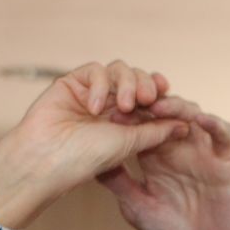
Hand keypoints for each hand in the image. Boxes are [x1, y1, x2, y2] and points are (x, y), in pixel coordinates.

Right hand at [0, 61, 190, 229]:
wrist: (46, 160)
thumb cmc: (84, 159)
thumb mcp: (128, 145)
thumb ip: (155, 132)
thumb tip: (184, 124)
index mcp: (123, 124)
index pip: (149, 101)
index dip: (161, 97)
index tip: (171, 100)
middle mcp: (108, 107)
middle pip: (137, 82)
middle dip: (147, 87)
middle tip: (148, 99)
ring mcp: (90, 94)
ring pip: (119, 71)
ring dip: (127, 83)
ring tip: (125, 105)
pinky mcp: (72, 83)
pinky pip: (96, 69)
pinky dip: (100, 84)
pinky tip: (95, 106)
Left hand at [100, 108, 229, 229]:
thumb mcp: (137, 207)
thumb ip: (118, 182)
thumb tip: (90, 160)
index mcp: (156, 157)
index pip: (140, 125)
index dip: (126, 114)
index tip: (107, 108)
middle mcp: (179, 149)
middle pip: (165, 113)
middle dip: (148, 102)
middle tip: (130, 96)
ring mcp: (204, 152)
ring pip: (192, 116)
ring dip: (176, 107)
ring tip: (158, 104)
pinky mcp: (226, 160)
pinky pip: (223, 134)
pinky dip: (213, 123)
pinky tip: (198, 118)